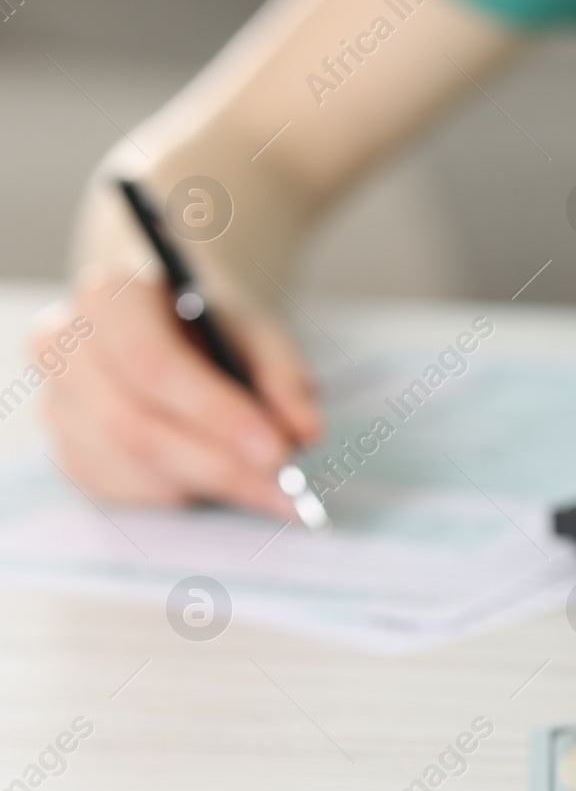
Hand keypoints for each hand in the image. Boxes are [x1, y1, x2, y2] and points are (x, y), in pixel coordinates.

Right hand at [35, 269, 323, 518]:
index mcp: (110, 296)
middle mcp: (64, 346)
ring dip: (202, 486)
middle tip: (285, 491)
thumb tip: (305, 433)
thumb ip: (283, 377)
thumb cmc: (211, 323)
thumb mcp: (257, 331)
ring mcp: (55, 400)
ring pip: (123, 463)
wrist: (164, 315)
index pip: (152, 363)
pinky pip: (115, 488)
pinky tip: (223, 488)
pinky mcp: (65, 446)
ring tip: (267, 491)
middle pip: (132, 424)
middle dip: (217, 465)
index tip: (278, 451)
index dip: (215, 413)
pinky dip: (175, 494)